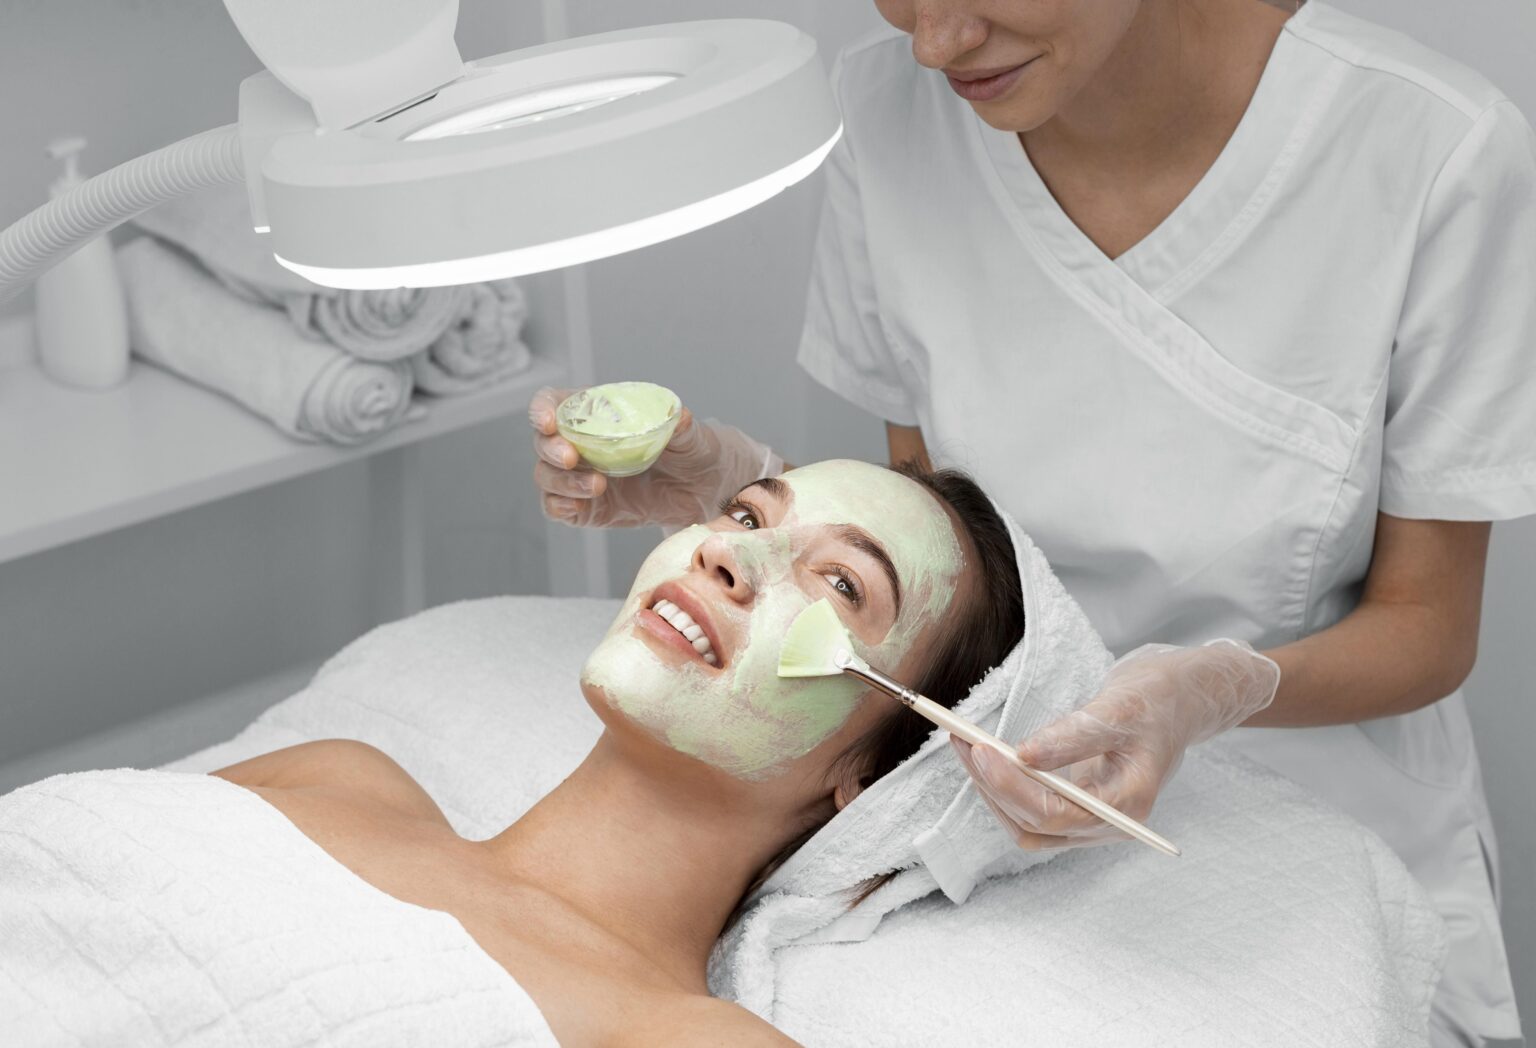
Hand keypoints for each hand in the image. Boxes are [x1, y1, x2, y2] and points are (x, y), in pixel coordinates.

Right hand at [528, 387, 781, 527]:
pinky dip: (560, 507)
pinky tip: (580, 507)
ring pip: (547, 477)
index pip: (554, 403)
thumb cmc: (693, 450)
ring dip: (563, 481)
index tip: (548, 422)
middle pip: (543, 442)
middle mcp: (581, 443)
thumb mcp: (691, 436)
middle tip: (572, 458)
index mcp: (597, 414)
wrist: (704, 490)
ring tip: (598, 486)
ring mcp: (580, 476)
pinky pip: (557, 508)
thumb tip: (679, 416)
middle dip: (551, 450)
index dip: (542, 409)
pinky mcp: (587, 508)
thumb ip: (681, 427)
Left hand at [951, 640, 1280, 849]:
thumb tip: (1023, 755)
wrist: (1179, 699)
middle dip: (992, 784)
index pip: (1057, 815)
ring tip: (963, 742)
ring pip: (1025, 823)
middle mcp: (1107, 822)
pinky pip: (1028, 809)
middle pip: (1035, 824)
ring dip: (989, 787)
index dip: (1013, 788)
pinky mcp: (1074, 804)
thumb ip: (1074, 735)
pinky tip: (981, 752)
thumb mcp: (1120, 706)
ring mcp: (1089, 817)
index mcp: (1127, 805)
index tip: (980, 751)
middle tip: (962, 740)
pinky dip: (1000, 785)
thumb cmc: (1158, 699)